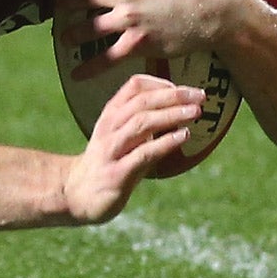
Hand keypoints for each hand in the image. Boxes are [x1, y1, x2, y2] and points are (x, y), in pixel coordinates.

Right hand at [61, 73, 205, 222]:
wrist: (76, 193)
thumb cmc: (108, 163)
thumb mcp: (123, 137)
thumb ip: (146, 124)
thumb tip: (181, 111)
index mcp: (111, 115)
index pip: (134, 86)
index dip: (161, 84)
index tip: (185, 90)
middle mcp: (109, 127)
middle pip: (141, 102)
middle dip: (173, 96)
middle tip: (200, 95)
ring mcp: (112, 149)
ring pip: (141, 123)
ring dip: (172, 115)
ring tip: (196, 112)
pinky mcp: (117, 172)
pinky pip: (143, 153)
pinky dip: (165, 143)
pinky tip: (184, 137)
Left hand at [71, 0, 247, 78]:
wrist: (224, 9)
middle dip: (65, 3)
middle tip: (55, 9)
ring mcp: (130, 19)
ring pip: (89, 27)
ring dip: (72, 34)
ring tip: (64, 38)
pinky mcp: (139, 42)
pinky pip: (107, 56)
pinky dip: (90, 67)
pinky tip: (76, 74)